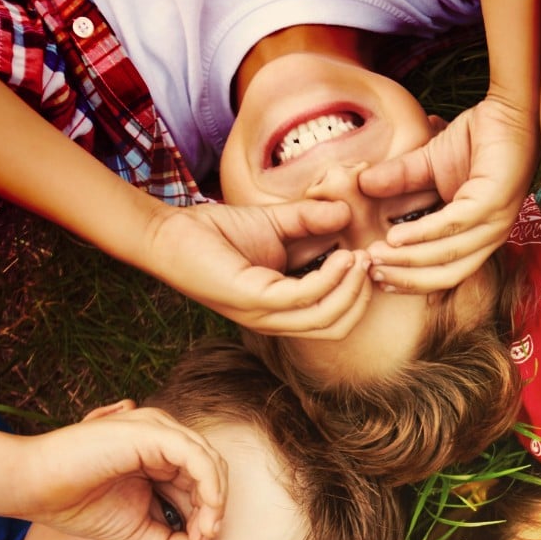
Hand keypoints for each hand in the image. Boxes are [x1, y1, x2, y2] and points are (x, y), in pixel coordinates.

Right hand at [9, 402, 224, 539]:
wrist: (33, 487)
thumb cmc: (76, 506)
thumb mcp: (136, 532)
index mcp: (158, 457)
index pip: (201, 483)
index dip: (209, 514)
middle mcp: (162, 439)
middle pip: (211, 471)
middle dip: (214, 509)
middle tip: (205, 539)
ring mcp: (157, 431)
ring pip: (210, 462)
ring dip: (215, 501)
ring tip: (204, 531)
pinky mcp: (152, 432)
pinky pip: (197, 456)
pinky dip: (209, 486)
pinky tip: (205, 512)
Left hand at [141, 199, 373, 339]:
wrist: (170, 232)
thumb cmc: (216, 233)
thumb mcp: (276, 224)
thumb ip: (310, 221)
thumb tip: (346, 212)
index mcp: (283, 309)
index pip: (335, 319)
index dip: (360, 293)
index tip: (370, 258)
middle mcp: (275, 320)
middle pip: (337, 326)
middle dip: (361, 296)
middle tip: (370, 260)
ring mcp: (263, 314)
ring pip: (326, 318)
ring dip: (351, 289)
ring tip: (359, 257)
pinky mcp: (252, 300)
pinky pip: (304, 298)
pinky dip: (329, 279)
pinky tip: (342, 255)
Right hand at [359, 94, 537, 292]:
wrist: (505, 109)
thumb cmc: (475, 139)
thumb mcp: (428, 164)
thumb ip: (399, 179)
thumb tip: (361, 185)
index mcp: (477, 235)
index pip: (445, 272)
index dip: (410, 280)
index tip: (375, 278)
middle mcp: (490, 236)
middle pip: (447, 274)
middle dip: (406, 278)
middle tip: (371, 272)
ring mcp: (495, 221)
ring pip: (448, 254)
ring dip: (409, 259)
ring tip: (377, 255)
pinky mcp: (493, 201)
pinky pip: (453, 225)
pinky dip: (423, 233)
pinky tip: (396, 236)